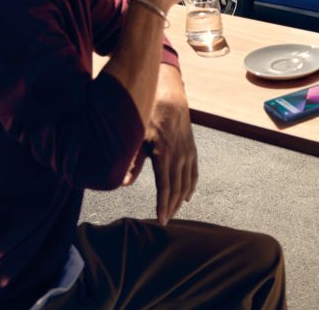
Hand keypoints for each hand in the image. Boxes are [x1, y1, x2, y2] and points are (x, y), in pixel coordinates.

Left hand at [122, 65, 196, 224]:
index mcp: (164, 155)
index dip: (163, 206)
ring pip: (187, 183)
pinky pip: (194, 173)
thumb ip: (133, 162)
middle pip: (177, 189)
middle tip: (166, 220)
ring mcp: (188, 154)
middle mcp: (179, 157)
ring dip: (180, 200)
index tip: (161, 220)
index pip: (165, 188)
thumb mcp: (138, 138)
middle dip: (171, 207)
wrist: (170, 99)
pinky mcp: (192, 150)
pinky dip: (191, 187)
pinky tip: (187, 196)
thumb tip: (124, 183)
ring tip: (174, 212)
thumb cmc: (149, 116)